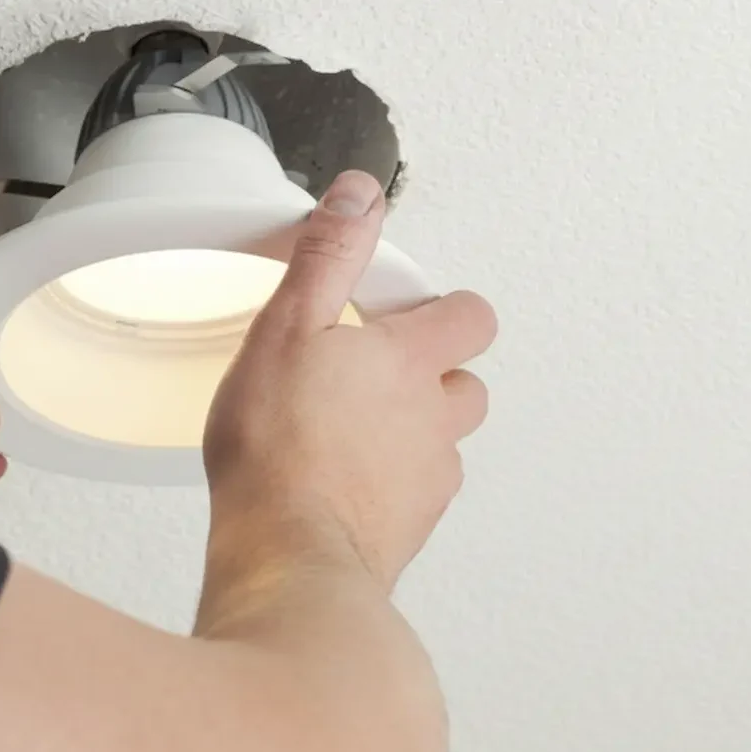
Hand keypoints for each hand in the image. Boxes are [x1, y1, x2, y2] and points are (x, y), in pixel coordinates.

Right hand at [204, 171, 496, 589]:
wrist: (289, 555)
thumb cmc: (281, 449)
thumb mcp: (288, 326)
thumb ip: (329, 256)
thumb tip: (359, 196)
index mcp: (411, 362)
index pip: (470, 317)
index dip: (447, 308)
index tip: (408, 308)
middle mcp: (434, 419)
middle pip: (468, 384)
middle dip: (438, 372)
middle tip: (384, 369)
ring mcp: (427, 479)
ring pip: (443, 444)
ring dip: (417, 431)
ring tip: (359, 429)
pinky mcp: (407, 528)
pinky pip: (416, 496)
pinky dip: (392, 485)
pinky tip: (343, 484)